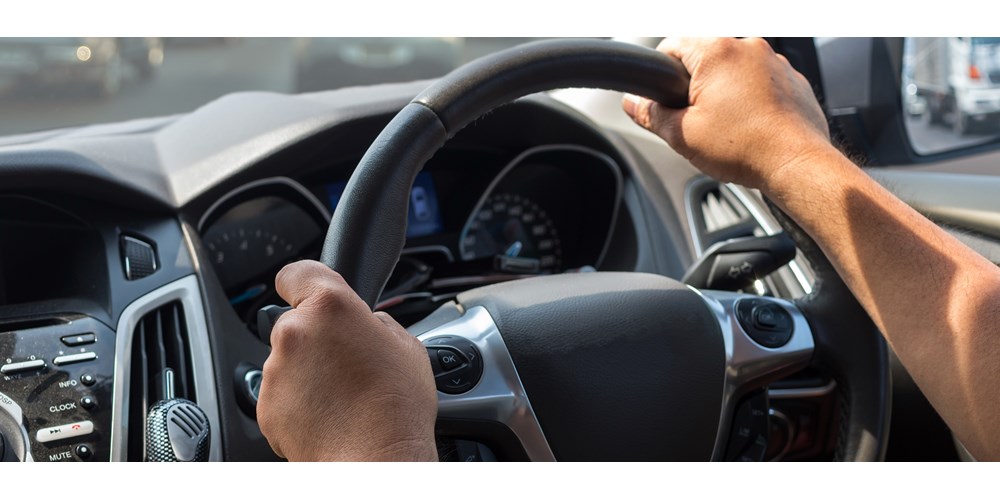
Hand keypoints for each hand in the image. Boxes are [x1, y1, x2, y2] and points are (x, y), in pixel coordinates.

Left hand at [256, 260, 437, 460]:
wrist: (378, 459)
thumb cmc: (397, 407)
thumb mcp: (406, 346)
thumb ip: (376, 324)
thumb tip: (367, 325)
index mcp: (330, 307)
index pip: (297, 273)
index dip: (302, 282)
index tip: (304, 291)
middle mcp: (295, 332)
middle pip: (295, 323)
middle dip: (315, 339)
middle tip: (346, 363)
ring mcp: (276, 371)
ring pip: (287, 361)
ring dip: (306, 372)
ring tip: (341, 395)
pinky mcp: (266, 405)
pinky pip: (280, 394)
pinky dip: (297, 401)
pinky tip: (328, 414)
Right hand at [623, 37, 832, 191]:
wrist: (796, 164)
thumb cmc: (746, 148)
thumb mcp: (682, 135)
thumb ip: (651, 114)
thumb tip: (633, 103)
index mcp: (716, 52)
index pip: (672, 47)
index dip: (661, 74)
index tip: (663, 97)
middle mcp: (748, 47)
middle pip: (704, 59)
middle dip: (695, 88)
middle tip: (696, 121)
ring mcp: (775, 61)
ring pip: (734, 71)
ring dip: (725, 93)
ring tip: (727, 128)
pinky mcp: (793, 79)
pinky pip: (761, 82)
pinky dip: (752, 99)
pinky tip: (750, 127)